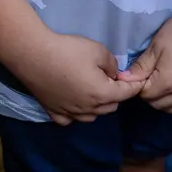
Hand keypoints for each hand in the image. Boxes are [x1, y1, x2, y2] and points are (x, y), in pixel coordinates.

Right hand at [8, 30, 146, 124]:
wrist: (32, 55)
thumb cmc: (68, 51)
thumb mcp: (98, 50)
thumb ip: (113, 64)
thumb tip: (114, 74)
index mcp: (103, 94)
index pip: (127, 93)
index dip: (134, 85)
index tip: (138, 80)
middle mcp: (89, 109)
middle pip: (111, 107)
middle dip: (116, 95)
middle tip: (109, 79)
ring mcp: (70, 113)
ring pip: (93, 116)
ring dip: (98, 106)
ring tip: (93, 91)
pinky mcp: (54, 112)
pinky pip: (70, 120)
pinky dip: (76, 113)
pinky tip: (73, 102)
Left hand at [123, 15, 171, 113]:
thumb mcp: (156, 46)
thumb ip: (140, 67)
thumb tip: (123, 80)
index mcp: (168, 82)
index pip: (146, 95)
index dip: (141, 85)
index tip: (144, 75)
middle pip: (159, 105)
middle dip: (152, 95)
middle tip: (153, 79)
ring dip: (166, 102)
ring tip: (166, 87)